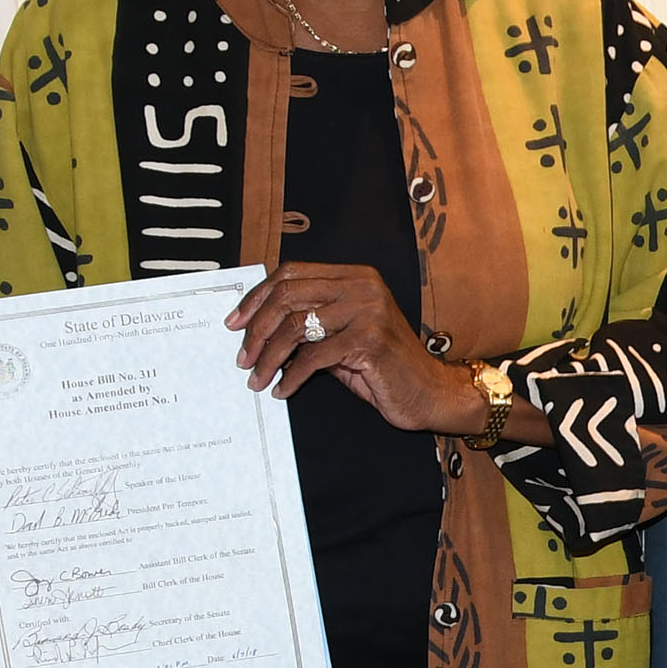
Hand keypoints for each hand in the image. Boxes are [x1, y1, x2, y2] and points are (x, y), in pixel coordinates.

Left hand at [227, 262, 550, 439]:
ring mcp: (368, 310)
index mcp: (354, 276)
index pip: (291, 274)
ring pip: (296, 327)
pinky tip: (283, 389)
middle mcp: (362, 286)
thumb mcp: (342, 339)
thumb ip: (310, 326)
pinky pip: (314, 357)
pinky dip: (292, 376)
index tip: (235, 322)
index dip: (257, 297)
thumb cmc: (385, 368)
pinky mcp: (370, 340)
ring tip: (257, 378)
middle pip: (288, 296)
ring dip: (268, 356)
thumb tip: (258, 329)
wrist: (431, 393)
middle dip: (256, 329)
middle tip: (243, 357)